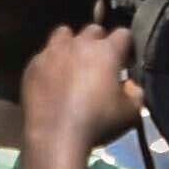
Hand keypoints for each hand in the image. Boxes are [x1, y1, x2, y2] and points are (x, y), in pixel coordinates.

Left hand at [16, 21, 146, 167]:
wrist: (56, 137)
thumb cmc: (98, 123)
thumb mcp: (131, 112)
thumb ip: (135, 91)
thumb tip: (129, 84)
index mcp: (106, 51)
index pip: (123, 34)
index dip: (127, 47)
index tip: (126, 62)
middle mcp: (78, 44)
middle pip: (93, 30)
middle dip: (99, 42)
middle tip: (100, 63)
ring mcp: (52, 52)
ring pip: (64, 34)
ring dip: (72, 44)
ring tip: (73, 62)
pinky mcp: (33, 66)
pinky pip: (44, 55)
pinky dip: (51, 62)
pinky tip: (53, 79)